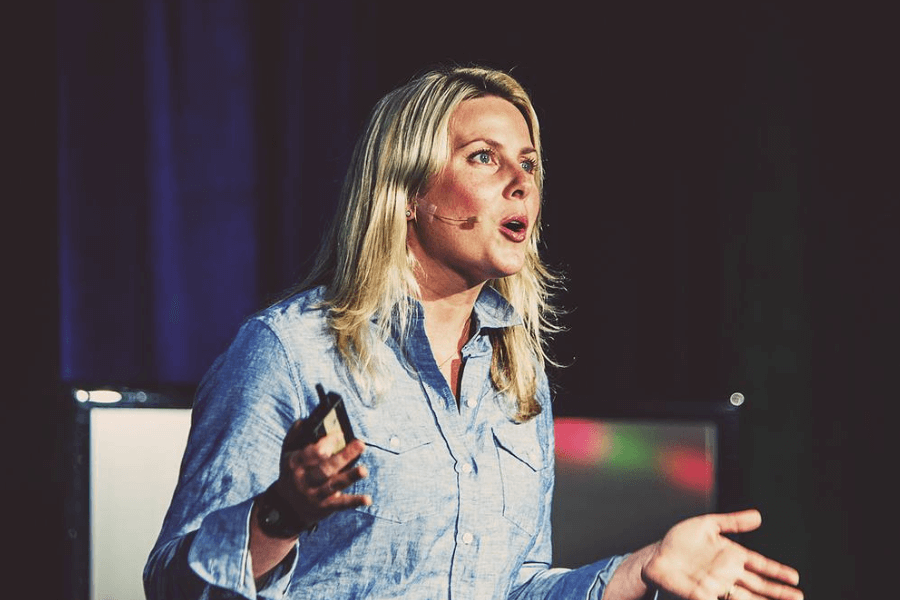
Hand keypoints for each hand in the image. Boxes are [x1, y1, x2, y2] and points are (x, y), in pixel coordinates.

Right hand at [276, 420, 370, 528]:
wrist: (286, 507)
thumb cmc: (292, 472)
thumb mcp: (287, 453)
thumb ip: (295, 435)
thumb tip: (305, 420)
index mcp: (296, 463)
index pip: (311, 453)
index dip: (326, 443)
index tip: (340, 434)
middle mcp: (305, 480)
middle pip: (325, 468)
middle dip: (343, 456)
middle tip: (360, 444)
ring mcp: (315, 495)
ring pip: (334, 484)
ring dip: (350, 477)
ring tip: (364, 470)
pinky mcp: (325, 507)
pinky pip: (341, 504)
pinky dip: (354, 501)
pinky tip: (367, 499)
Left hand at [641, 510, 801, 599]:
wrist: (656, 556)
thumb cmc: (679, 541)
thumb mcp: (708, 525)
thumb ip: (732, 522)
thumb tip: (758, 516)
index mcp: (730, 556)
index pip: (759, 565)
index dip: (776, 571)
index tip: (794, 577)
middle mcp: (727, 574)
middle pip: (758, 585)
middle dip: (777, 592)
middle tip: (798, 597)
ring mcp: (717, 586)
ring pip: (746, 597)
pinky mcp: (703, 595)